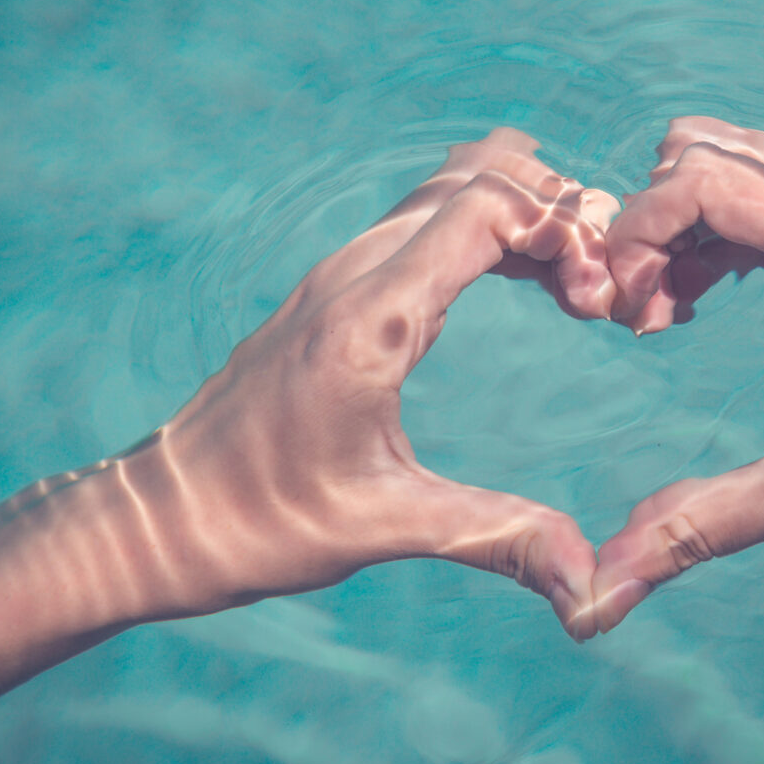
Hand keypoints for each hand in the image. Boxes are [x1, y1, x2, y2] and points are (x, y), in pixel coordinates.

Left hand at [124, 128, 618, 629]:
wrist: (163, 517)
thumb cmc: (263, 524)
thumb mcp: (389, 529)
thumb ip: (500, 537)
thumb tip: (592, 588)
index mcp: (371, 318)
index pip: (486, 204)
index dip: (563, 231)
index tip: (597, 305)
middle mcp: (355, 274)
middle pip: (479, 175)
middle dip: (558, 213)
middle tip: (599, 294)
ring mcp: (343, 274)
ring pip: (453, 189)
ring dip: (527, 215)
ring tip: (579, 288)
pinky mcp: (340, 291)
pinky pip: (429, 223)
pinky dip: (493, 231)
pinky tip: (532, 284)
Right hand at [587, 116, 763, 632]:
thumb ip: (703, 524)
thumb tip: (604, 584)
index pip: (707, 178)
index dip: (636, 230)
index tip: (617, 307)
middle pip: (715, 152)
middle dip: (656, 223)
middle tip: (643, 316)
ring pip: (748, 163)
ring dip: (690, 226)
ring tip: (672, 313)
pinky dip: (731, 228)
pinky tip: (712, 297)